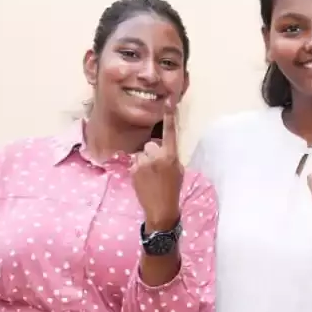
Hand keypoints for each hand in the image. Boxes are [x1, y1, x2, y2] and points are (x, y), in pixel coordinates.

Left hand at [131, 99, 183, 230]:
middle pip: (151, 144)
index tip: (168, 102)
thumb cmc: (172, 189)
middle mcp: (157, 156)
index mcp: (171, 156)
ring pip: (142, 154)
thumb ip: (170, 156)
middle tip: (157, 170)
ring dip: (144, 162)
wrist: (161, 209)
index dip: (169, 117)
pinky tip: (144, 180)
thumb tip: (163, 149)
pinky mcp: (134, 169)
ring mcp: (144, 162)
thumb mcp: (178, 170)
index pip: (170, 133)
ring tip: (150, 177)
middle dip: (152, 153)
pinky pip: (135, 162)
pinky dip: (138, 169)